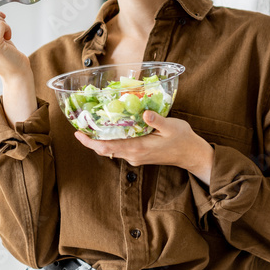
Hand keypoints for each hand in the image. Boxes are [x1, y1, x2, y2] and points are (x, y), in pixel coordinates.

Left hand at [73, 110, 214, 184]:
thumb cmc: (182, 139)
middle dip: (91, 140)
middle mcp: (133, 155)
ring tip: (90, 127)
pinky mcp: (138, 155)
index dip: (91, 141)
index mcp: (138, 148)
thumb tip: (145, 113)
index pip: (108, 147)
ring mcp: (135, 157)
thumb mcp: (172, 126)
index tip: (79, 133)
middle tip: (79, 126)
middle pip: (105, 149)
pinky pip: (120, 149)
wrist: (191, 155)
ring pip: (112, 150)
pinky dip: (111, 141)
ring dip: (100, 141)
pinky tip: (109, 130)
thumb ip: (157, 120)